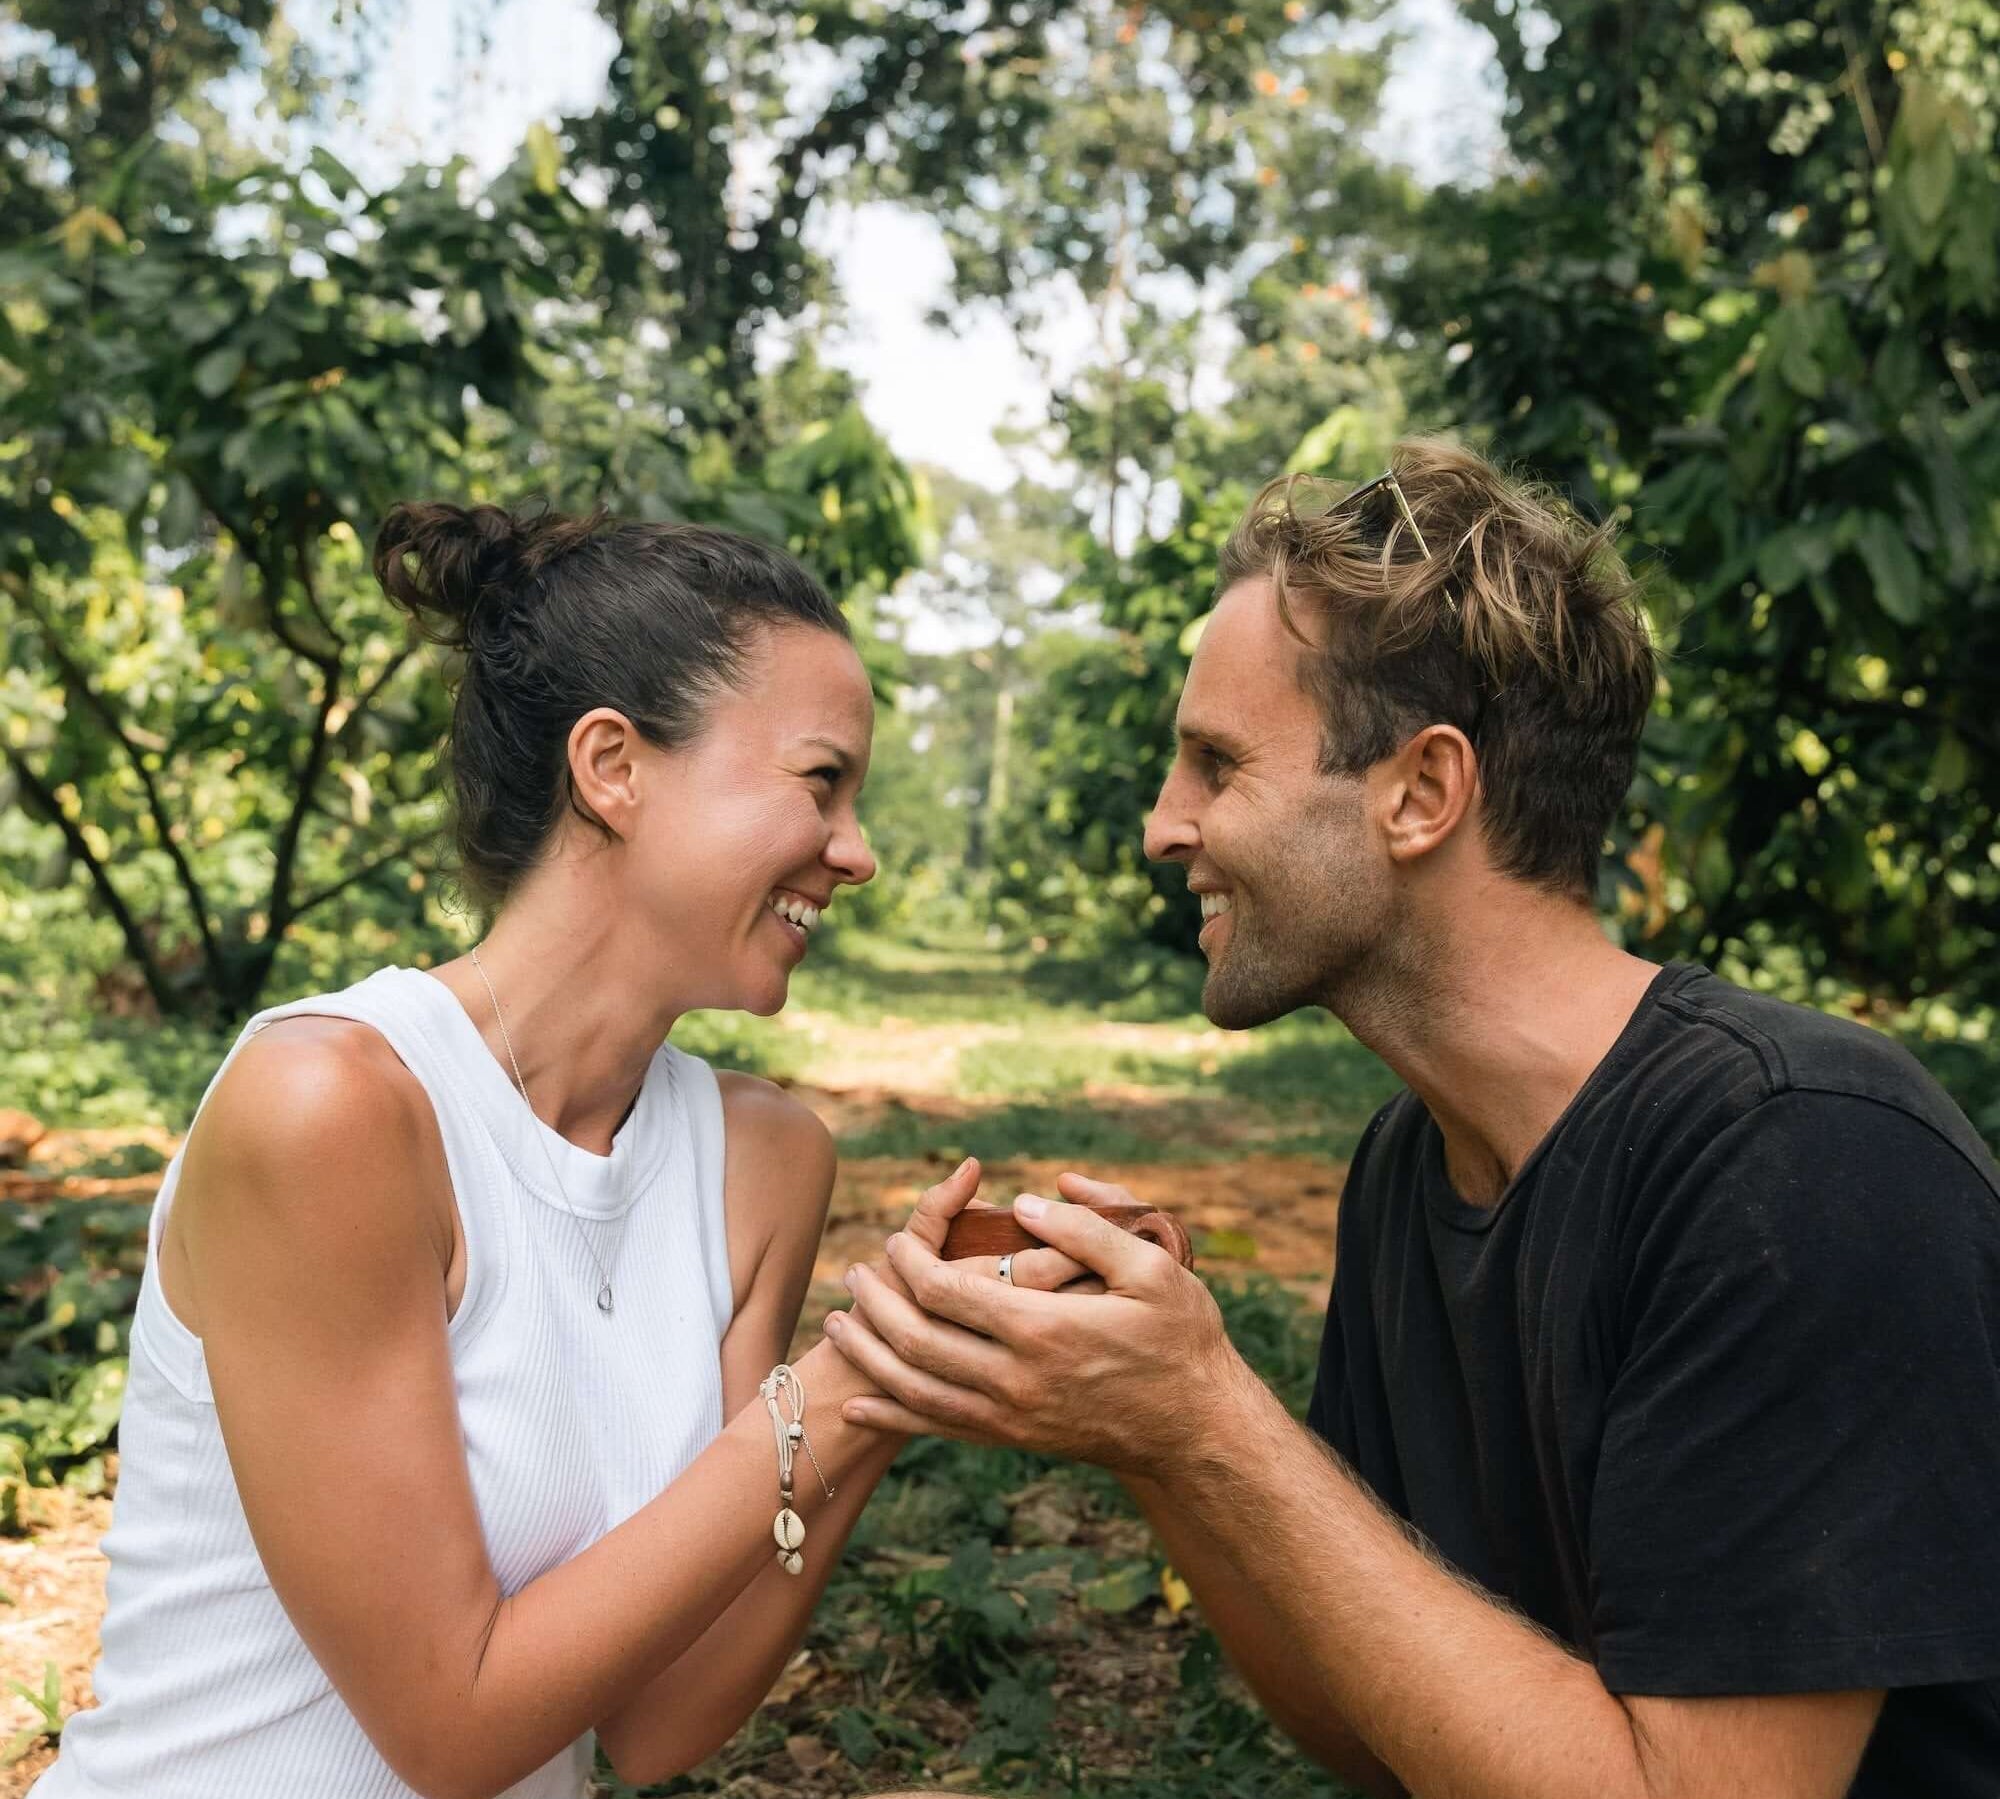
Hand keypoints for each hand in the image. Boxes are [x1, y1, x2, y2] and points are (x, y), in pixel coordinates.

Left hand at [823, 1171, 1248, 1474]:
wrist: (1196, 1428)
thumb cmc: (1180, 1338)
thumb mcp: (1152, 1266)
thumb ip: (1088, 1228)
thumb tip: (1029, 1199)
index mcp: (1042, 1328)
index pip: (945, 1292)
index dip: (909, 1262)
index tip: (895, 1239)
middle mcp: (1015, 1378)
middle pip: (916, 1340)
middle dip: (876, 1304)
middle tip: (853, 1274)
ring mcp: (1011, 1415)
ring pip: (916, 1388)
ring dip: (870, 1355)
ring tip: (838, 1324)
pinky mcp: (1013, 1439)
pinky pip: (938, 1428)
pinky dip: (893, 1413)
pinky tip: (860, 1401)